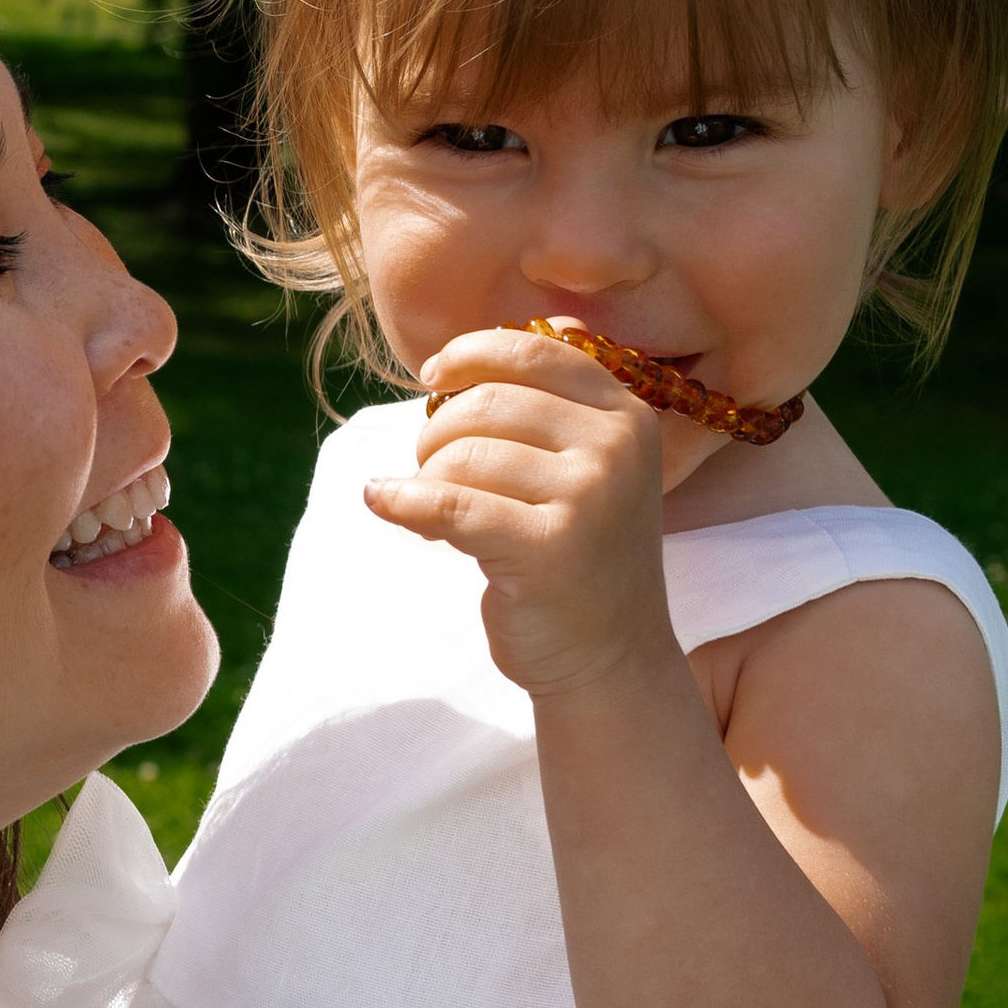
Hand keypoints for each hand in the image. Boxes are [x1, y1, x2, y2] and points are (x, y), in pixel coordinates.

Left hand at [366, 325, 684, 702]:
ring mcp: (589, 496)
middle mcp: (616, 446)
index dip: (469, 355)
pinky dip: (402, 501)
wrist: (609, 657)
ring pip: (463, 454)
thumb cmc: (579, 555)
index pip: (533, 350)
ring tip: (434, 508)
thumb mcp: (586, 467)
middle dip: (438, 433)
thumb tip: (465, 352)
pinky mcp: (550, 549)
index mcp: (625, 413)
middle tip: (433, 471)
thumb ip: (548, 405)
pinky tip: (381, 502)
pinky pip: (450, 504)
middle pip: (487, 401)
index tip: (433, 380)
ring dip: (427, 477)